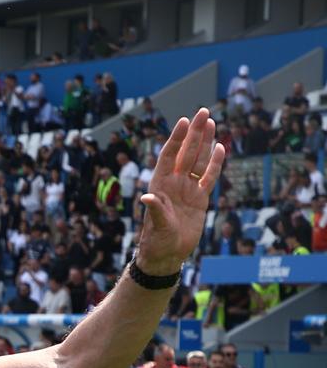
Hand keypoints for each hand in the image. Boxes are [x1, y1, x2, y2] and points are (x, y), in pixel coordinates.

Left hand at [136, 109, 225, 274]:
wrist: (167, 255)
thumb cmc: (157, 241)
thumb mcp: (156, 226)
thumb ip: (155, 211)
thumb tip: (147, 197)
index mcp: (160, 185)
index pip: (169, 156)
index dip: (176, 139)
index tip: (184, 121)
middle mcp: (174, 183)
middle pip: (186, 152)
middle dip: (194, 133)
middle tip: (203, 112)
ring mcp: (187, 189)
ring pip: (198, 161)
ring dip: (205, 143)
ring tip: (211, 123)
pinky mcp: (200, 199)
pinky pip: (208, 177)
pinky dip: (215, 164)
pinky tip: (220, 148)